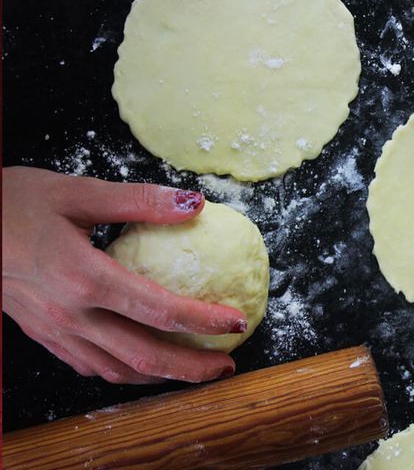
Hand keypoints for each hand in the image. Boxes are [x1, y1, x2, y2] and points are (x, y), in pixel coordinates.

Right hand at [2, 168, 247, 382]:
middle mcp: (72, 316)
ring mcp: (55, 332)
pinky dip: (124, 371)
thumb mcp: (79, 191)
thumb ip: (139, 201)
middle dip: (191, 367)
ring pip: (117, 371)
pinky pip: (91, 366)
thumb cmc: (15, 204)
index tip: (236, 318)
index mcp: (85, 278)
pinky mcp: (43, 336)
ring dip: (161, 376)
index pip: (158, 310)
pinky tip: (138, 360)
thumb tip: (193, 204)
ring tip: (193, 369)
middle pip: (144, 356)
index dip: (203, 319)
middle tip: (227, 365)